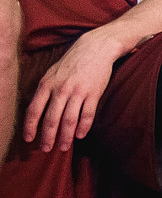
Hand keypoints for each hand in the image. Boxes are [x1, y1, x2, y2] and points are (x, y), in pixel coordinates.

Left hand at [24, 29, 121, 152]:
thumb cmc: (72, 62)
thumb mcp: (52, 73)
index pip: (34, 110)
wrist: (96, 48)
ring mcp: (78, 91)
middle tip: (46, 149)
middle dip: (48, 137)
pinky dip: (83, 127)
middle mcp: (61, 89)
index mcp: (47, 84)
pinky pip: (87, 114)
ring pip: (69, 120)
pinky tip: (80, 135)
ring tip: (64, 148)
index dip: (30, 127)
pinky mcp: (94, 92)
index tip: (29, 140)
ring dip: (66, 137)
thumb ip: (45, 91)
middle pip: (51, 119)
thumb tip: (36, 112)